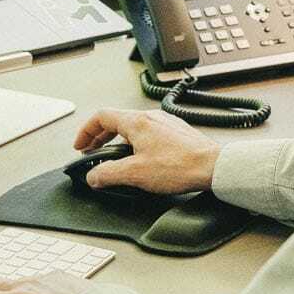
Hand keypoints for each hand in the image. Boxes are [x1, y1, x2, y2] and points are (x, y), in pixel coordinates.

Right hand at [71, 107, 220, 193]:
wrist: (212, 166)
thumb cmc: (180, 166)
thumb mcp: (135, 174)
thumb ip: (109, 174)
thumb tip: (94, 176)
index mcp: (137, 122)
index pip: (101, 116)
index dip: (86, 131)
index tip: (80, 146)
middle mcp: (150, 117)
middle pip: (116, 120)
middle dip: (100, 137)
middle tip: (92, 151)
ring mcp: (164, 123)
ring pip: (133, 127)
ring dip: (118, 140)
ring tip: (114, 157)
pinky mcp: (175, 133)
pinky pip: (148, 132)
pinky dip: (135, 142)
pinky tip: (139, 158)